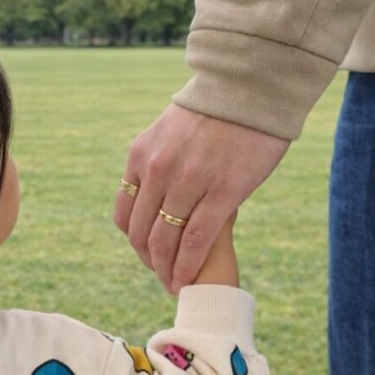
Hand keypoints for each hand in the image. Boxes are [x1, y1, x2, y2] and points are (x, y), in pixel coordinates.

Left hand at [114, 103, 289, 293]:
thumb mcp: (169, 133)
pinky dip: (188, 267)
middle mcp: (158, 170)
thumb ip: (158, 163)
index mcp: (141, 156)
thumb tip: (157, 194)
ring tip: (176, 286)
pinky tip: (188, 282)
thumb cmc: (215, 112)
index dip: (135, 244)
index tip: (149, 257)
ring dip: (167, 271)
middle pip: (142, 234)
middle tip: (164, 278)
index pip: (125, 215)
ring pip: (166, 242)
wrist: (250, 87)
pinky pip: (196, 241)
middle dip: (150, 264)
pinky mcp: (223, 192)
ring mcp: (189, 182)